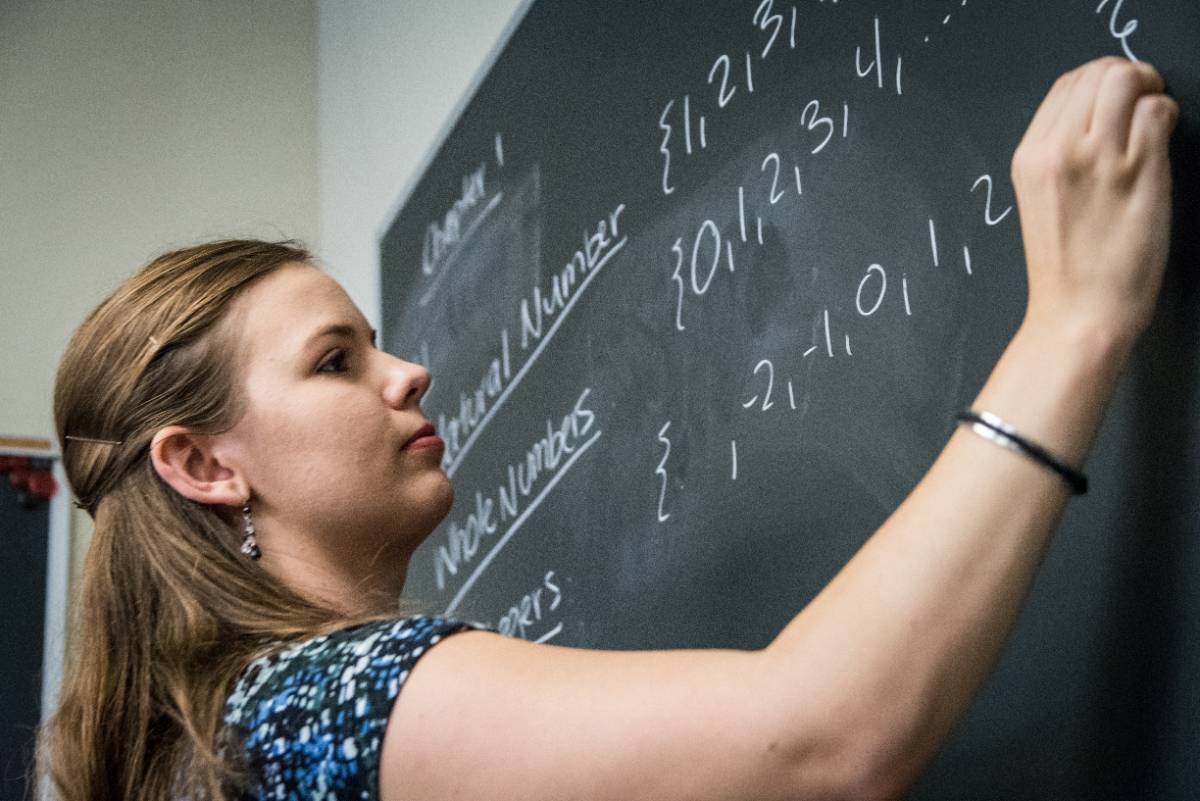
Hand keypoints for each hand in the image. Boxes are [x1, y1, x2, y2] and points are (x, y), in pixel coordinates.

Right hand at [1012, 57, 1177, 346]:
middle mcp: (1059, 150)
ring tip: (1152, 118)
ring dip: (1149, 89)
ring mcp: (1099, 158)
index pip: (1067, 84)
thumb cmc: (1065, 266)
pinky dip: (1166, 115)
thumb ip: (1059, 155)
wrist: (1079, 313)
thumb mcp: (1040, 200)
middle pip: (1098, 72)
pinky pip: (1157, 110)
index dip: (1099, 84)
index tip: (1115, 103)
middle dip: (1127, 78)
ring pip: (1127, 80)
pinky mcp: (1139, 170)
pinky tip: (1161, 142)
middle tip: (1140, 104)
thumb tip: (1098, 115)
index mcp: (1030, 157)